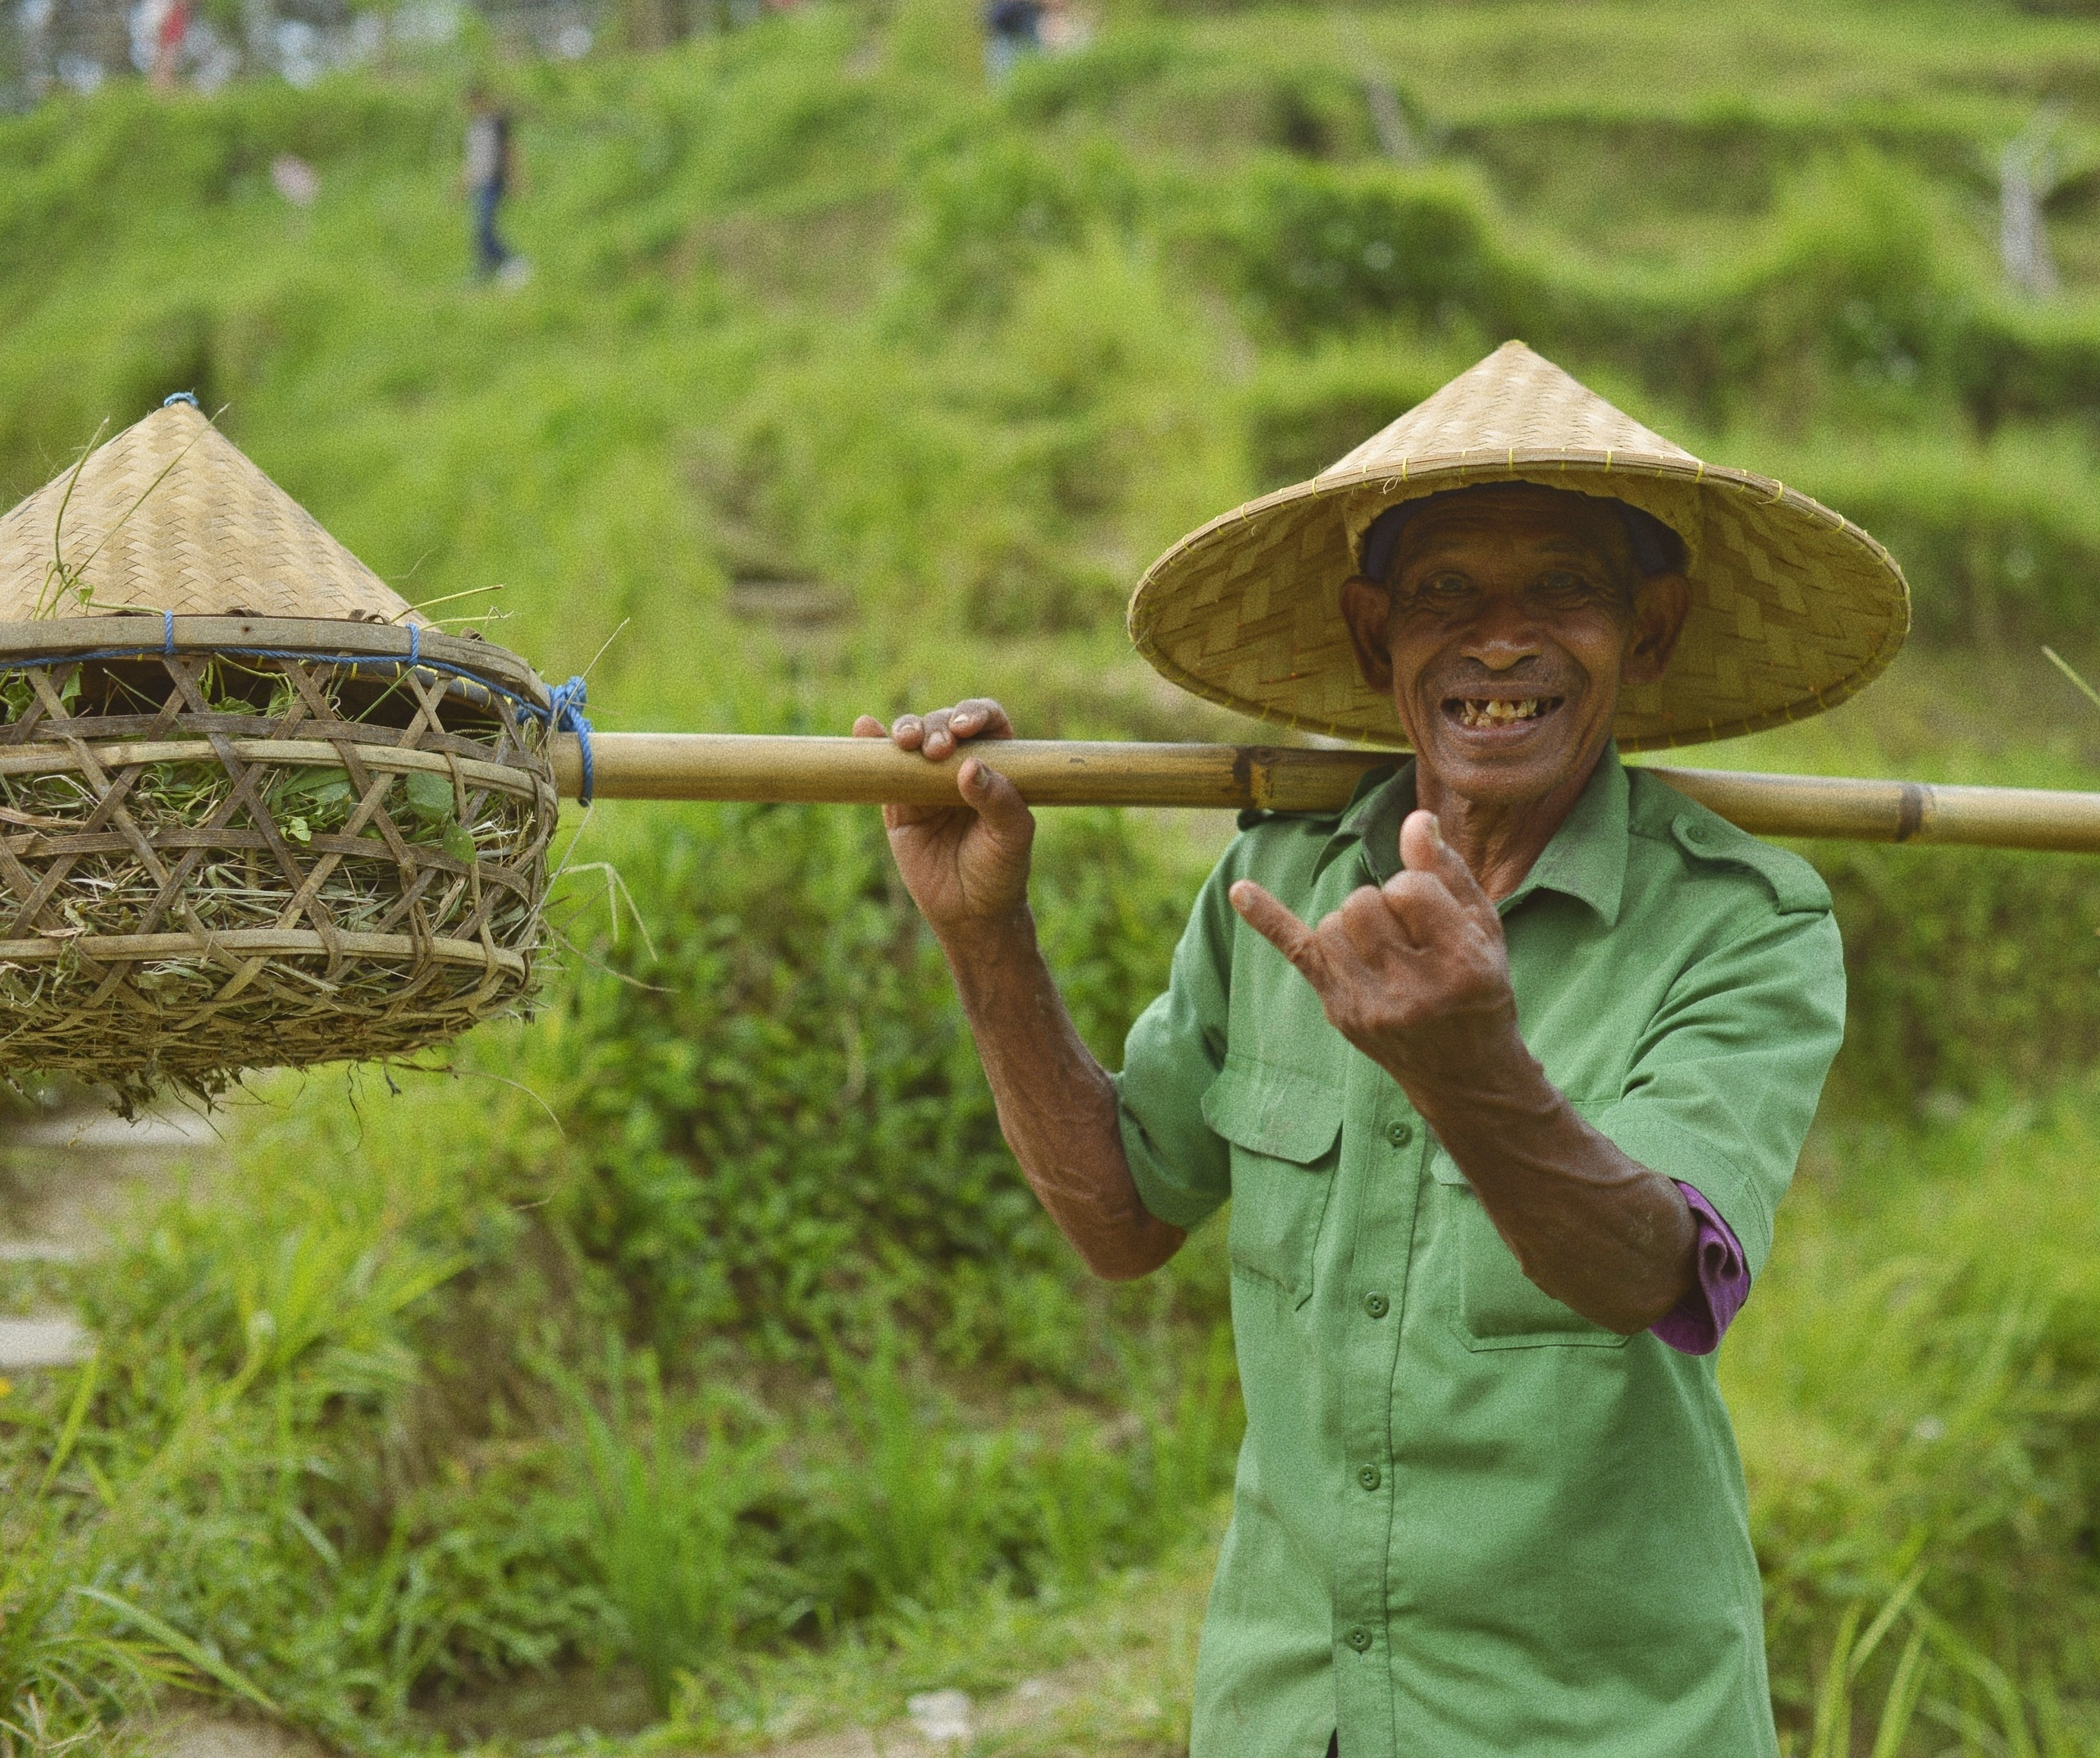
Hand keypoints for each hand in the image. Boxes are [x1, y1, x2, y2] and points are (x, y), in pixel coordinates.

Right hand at [853, 699, 1034, 938]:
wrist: (970, 912)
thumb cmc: (1001, 870)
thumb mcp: (1012, 837)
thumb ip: (998, 801)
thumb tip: (969, 767)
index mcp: (996, 764)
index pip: (988, 722)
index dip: (976, 713)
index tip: (965, 728)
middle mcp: (960, 764)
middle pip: (945, 723)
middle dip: (938, 726)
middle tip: (937, 750)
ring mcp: (926, 781)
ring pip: (913, 739)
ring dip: (908, 729)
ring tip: (907, 741)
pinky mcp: (898, 803)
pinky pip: (884, 767)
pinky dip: (872, 743)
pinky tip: (864, 727)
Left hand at [1227, 810, 1518, 1097]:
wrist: (1465, 1073)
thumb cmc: (1480, 988)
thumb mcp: (1484, 930)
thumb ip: (1449, 873)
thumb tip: (1416, 820)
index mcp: (1460, 963)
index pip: (1409, 888)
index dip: (1416, 887)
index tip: (1431, 914)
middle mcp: (1412, 990)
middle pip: (1363, 903)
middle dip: (1382, 904)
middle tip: (1407, 936)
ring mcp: (1370, 1006)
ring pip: (1333, 922)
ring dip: (1353, 923)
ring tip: (1383, 949)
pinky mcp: (1340, 1011)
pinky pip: (1297, 953)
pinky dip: (1267, 919)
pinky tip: (1240, 892)